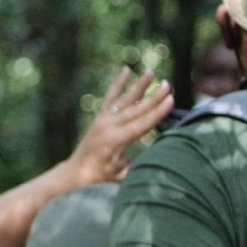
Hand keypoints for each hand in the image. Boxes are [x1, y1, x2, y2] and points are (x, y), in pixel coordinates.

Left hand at [66, 68, 173, 185]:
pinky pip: (111, 96)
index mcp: (116, 140)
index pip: (142, 123)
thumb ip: (135, 164)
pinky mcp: (100, 116)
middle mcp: (109, 126)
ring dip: (139, 85)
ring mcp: (104, 119)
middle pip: (136, 109)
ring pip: (125, 99)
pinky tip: (126, 70)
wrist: (76, 171)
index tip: (170, 100)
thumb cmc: (100, 176)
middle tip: (167, 85)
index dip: (157, 112)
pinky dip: (119, 83)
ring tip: (151, 72)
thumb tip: (153, 155)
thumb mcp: (119, 174)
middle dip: (153, 97)